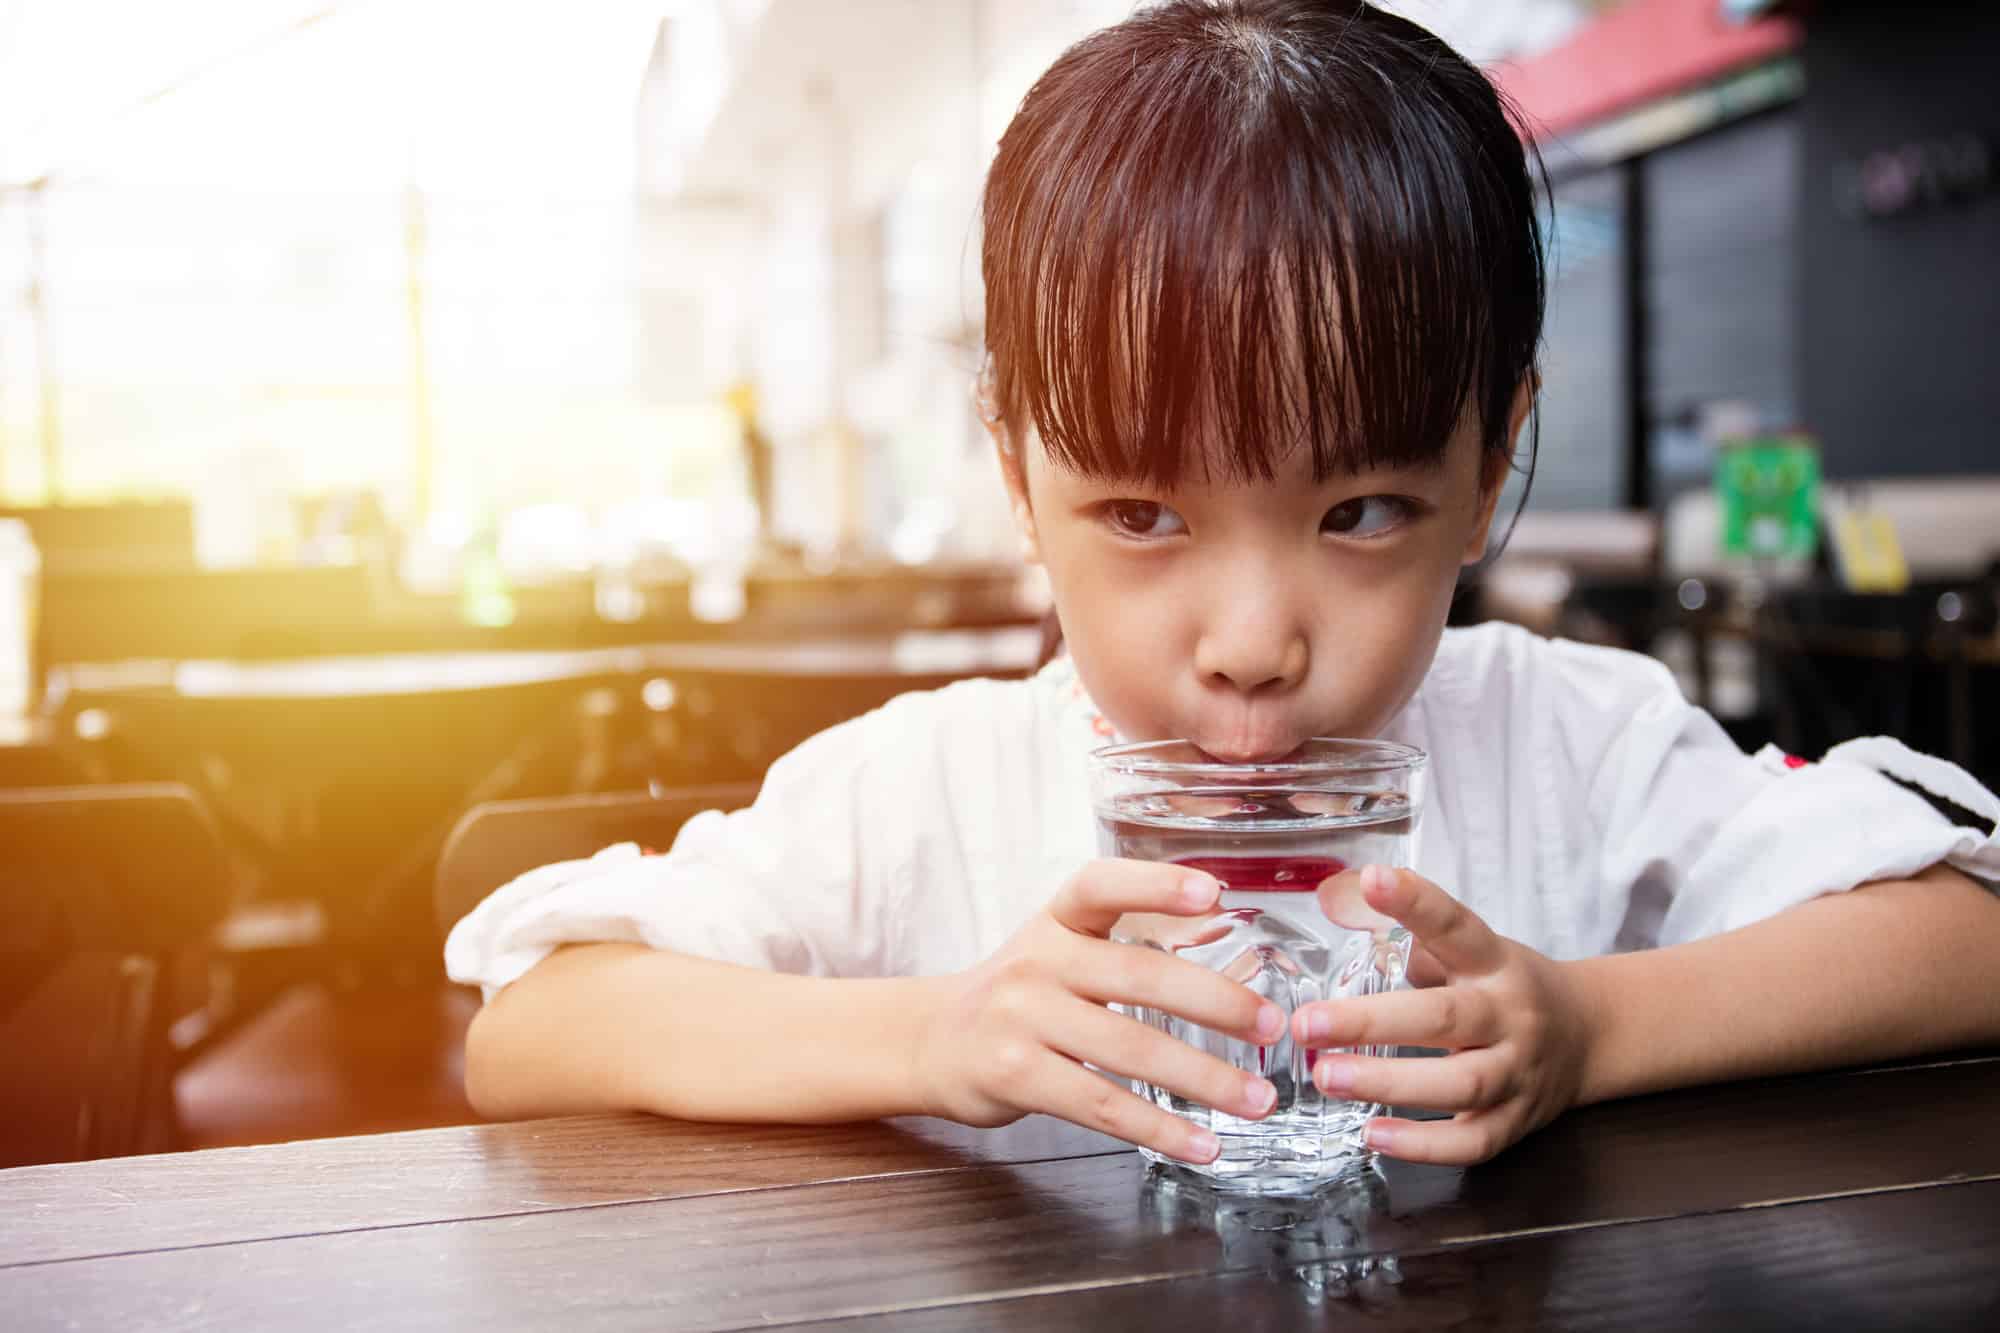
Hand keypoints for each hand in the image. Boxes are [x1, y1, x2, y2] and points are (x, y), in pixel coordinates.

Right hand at [911, 859, 1287, 1163]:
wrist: (930, 1040)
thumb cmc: (1019, 993)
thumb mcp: (1060, 948)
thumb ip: (1128, 944)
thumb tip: (1224, 939)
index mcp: (1057, 920)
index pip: (1102, 886)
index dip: (1154, 884)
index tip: (1212, 891)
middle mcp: (1038, 960)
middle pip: (1139, 975)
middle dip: (1217, 1003)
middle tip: (1273, 1026)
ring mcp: (1022, 1018)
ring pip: (1129, 1049)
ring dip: (1204, 1078)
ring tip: (1258, 1099)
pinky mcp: (1013, 1075)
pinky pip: (1099, 1104)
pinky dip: (1158, 1128)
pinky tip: (1202, 1144)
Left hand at [1293, 864, 1592, 1164]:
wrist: (1588, 1036)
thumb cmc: (1504, 988)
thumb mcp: (1471, 951)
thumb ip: (1412, 934)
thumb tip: (1335, 899)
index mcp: (1494, 962)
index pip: (1456, 927)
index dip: (1416, 903)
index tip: (1374, 880)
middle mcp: (1509, 1015)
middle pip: (1446, 1017)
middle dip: (1372, 1023)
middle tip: (1308, 1024)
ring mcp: (1518, 1073)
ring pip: (1461, 1084)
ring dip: (1389, 1084)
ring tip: (1327, 1077)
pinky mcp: (1516, 1122)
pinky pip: (1473, 1141)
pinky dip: (1424, 1145)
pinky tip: (1373, 1135)